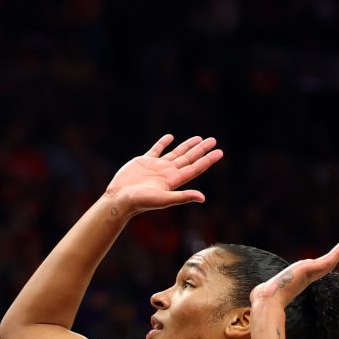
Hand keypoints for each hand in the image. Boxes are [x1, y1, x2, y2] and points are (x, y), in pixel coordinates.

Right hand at [103, 135, 222, 214]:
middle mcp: (167, 172)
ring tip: (198, 138)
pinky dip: (163, 143)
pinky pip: (156, 150)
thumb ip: (182, 197)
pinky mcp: (143, 162)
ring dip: (187, 146)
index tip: (219, 152)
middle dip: (201, 149)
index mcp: (173, 180)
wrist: (119, 199)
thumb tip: (202, 198)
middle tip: (213, 140)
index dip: (207, 160)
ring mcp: (156, 167)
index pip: (195, 168)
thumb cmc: (140, 202)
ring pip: (175, 153)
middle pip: (189, 158)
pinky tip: (170, 137)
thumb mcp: (163, 199)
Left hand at [248, 237, 338, 312]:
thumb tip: (254, 296)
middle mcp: (308, 276)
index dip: (328, 262)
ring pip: (330, 261)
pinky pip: (328, 259)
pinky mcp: (311, 269)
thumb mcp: (269, 289)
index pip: (317, 268)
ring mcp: (310, 273)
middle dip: (338, 255)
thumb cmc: (266, 299)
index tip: (334, 258)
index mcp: (301, 279)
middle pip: (327, 264)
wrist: (268, 300)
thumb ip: (267, 290)